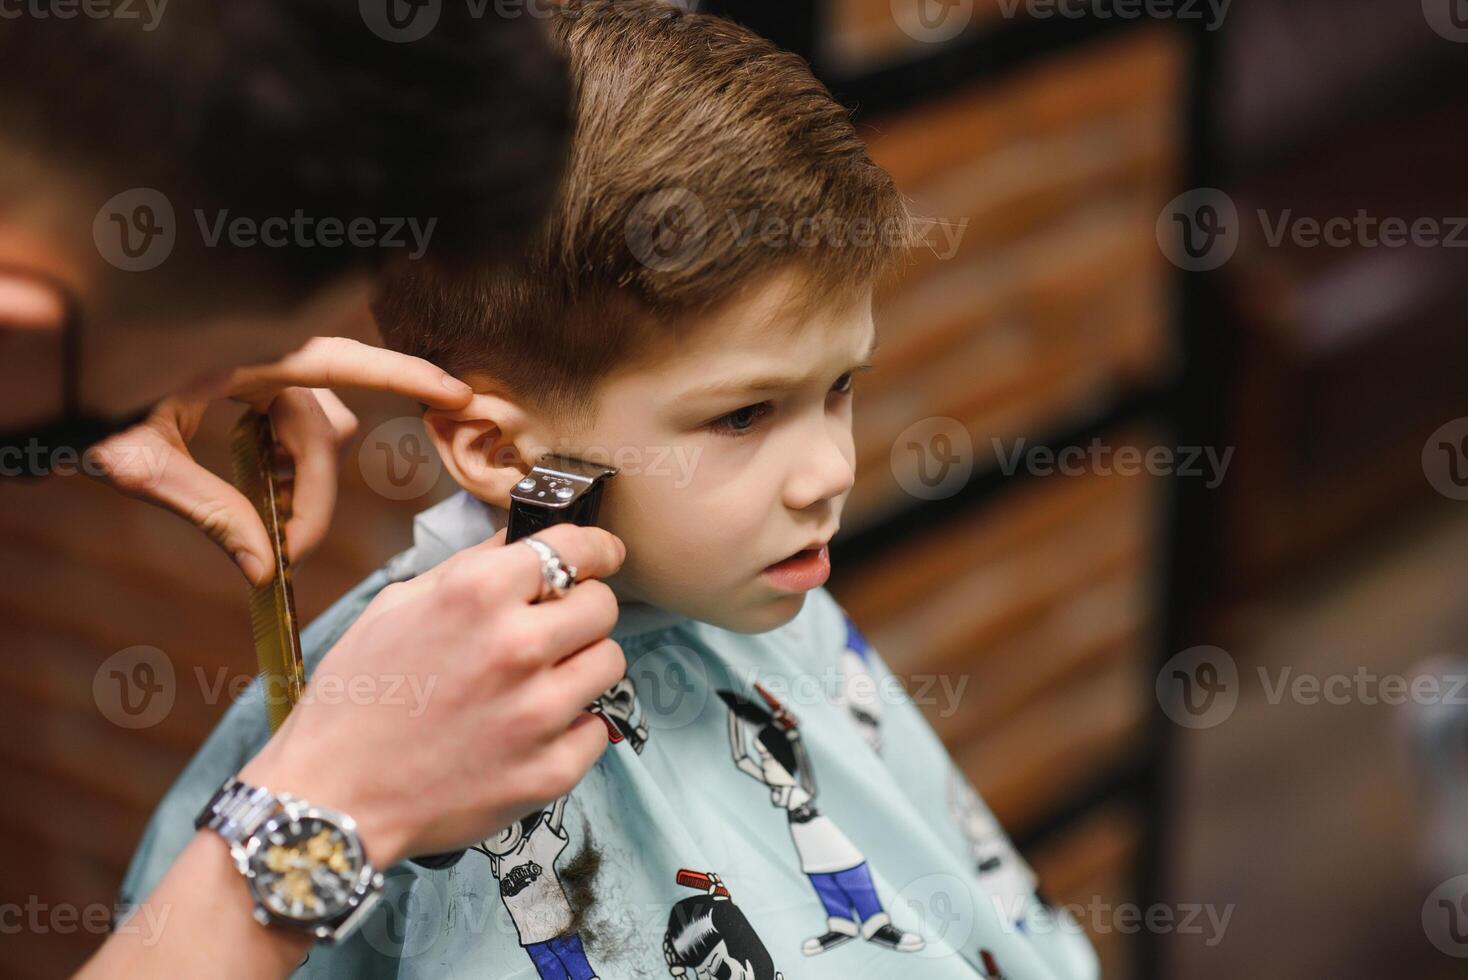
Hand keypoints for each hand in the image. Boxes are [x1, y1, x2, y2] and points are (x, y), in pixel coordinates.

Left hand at [88, 336, 473, 584]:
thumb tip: (259, 568)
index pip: (341, 360)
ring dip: (294, 477)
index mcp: (237, 348)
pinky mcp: (232, 373)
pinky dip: (276, 458)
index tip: (459, 395)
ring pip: (304, 424)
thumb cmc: (74, 402)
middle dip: (311, 490)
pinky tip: (257, 490)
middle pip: (319, 423)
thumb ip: (208, 509)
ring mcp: (244, 360)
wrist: (30, 370)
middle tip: (285, 551)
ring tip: (266, 524)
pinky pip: (280, 416)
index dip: (406, 376)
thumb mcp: (138, 461)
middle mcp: (252, 347)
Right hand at [238, 522, 628, 866]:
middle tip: (553, 629)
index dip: (596, 550)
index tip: (603, 557)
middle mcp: (518, 646)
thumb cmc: (358, 697)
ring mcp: (540, 712)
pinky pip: (596, 727)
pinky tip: (529, 732)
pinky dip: (571, 727)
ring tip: (538, 682)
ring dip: (582, 665)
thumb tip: (522, 542)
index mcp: (478, 593)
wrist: (333, 797)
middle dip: (581, 610)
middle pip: (603, 606)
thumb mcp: (396, 605)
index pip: (576, 547)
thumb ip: (469, 568)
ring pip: (610, 662)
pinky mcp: (552, 770)